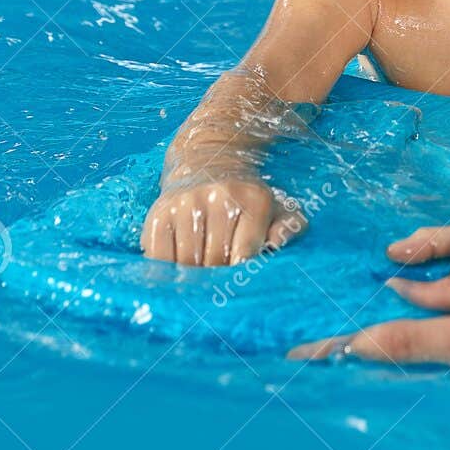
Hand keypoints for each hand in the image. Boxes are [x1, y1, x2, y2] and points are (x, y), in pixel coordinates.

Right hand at [140, 177, 305, 266]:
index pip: (246, 250)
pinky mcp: (160, 213)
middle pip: (216, 259)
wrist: (208, 163)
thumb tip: (277, 243)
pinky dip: (168, 271)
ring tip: (201, 281)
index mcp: (253, 198)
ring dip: (193, 278)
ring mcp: (186, 203)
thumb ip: (289, 227)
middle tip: (220, 286)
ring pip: (188, 261)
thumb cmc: (247, 199)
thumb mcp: (277, 208)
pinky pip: (159, 256)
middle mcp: (218, 196)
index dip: (241, 273)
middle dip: (218, 278)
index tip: (240, 282)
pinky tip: (178, 274)